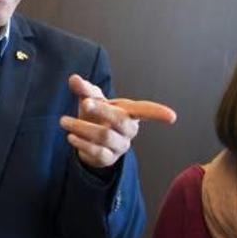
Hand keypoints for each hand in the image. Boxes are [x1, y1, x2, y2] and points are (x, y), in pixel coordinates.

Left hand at [60, 74, 176, 167]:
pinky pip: (96, 151)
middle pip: (119, 120)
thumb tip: (74, 79)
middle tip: (84, 103)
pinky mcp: (108, 158)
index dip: (158, 113)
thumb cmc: (96, 115)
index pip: (146, 111)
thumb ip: (85, 89)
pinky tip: (70, 136)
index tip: (172, 117)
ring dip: (82, 127)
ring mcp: (120, 146)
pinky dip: (81, 143)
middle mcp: (129, 130)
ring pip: (104, 136)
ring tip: (64, 121)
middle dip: (101, 110)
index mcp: (130, 112)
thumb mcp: (91, 99)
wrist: (88, 139)